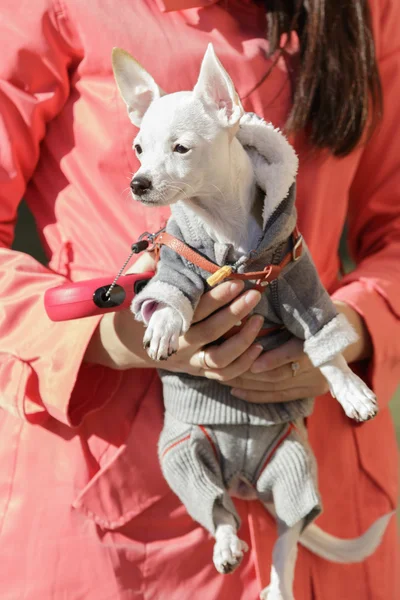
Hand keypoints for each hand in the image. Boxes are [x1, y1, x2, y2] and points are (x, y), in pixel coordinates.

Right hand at [84, 252, 266, 373]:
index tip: (235, 279)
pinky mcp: (198, 371)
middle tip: (255, 294)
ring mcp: (189, 361)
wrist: (125, 346)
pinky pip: (223, 374)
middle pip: (211, 332)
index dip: (216, 296)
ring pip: (219, 359)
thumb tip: (162, 240)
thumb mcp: (135, 286)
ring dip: (242, 341)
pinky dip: (243, 364)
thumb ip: (148, 266)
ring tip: (259, 320)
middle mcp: (178, 344)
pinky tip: (258, 346)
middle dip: (235, 312)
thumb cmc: (136, 309)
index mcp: (164, 321)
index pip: (194, 309)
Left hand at [216, 301, 371, 403]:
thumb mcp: (296, 311)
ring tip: (223, 377)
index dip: (271, 357)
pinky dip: (256, 395)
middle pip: (280, 375)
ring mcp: (317, 382)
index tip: (246, 354)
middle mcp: (321, 367)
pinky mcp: (311, 391)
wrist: (339, 331)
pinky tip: (236, 391)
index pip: (295, 353)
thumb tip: (245, 316)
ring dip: (247, 384)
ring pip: (276, 388)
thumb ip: (276, 317)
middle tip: (223, 365)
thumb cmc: (309, 313)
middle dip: (248, 372)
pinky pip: (279, 397)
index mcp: (320, 342)